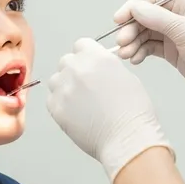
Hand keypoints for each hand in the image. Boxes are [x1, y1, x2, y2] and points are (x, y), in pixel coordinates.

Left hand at [46, 39, 172, 183]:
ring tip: (81, 103)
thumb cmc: (133, 112)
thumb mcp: (126, 77)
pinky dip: (61, 105)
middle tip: (86, 88)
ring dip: (65, 87)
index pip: (81, 45)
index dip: (86, 56)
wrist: (127, 138)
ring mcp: (64, 89)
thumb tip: (96, 69)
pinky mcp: (56, 108)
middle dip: (74, 71)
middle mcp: (77, 69)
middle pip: (66, 61)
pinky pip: (51, 100)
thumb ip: (106, 67)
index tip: (88, 65)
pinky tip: (76, 113)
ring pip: (56, 80)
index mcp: (97, 58)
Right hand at [113, 0, 184, 121]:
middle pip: (146, 17)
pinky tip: (135, 60)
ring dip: (134, 43)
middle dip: (132, 29)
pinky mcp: (173, 52)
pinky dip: (141, 52)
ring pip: (146, 34)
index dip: (134, 7)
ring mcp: (175, 35)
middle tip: (121, 43)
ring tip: (126, 55)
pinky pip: (151, 48)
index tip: (119, 19)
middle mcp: (179, 17)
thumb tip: (135, 8)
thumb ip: (158, 19)